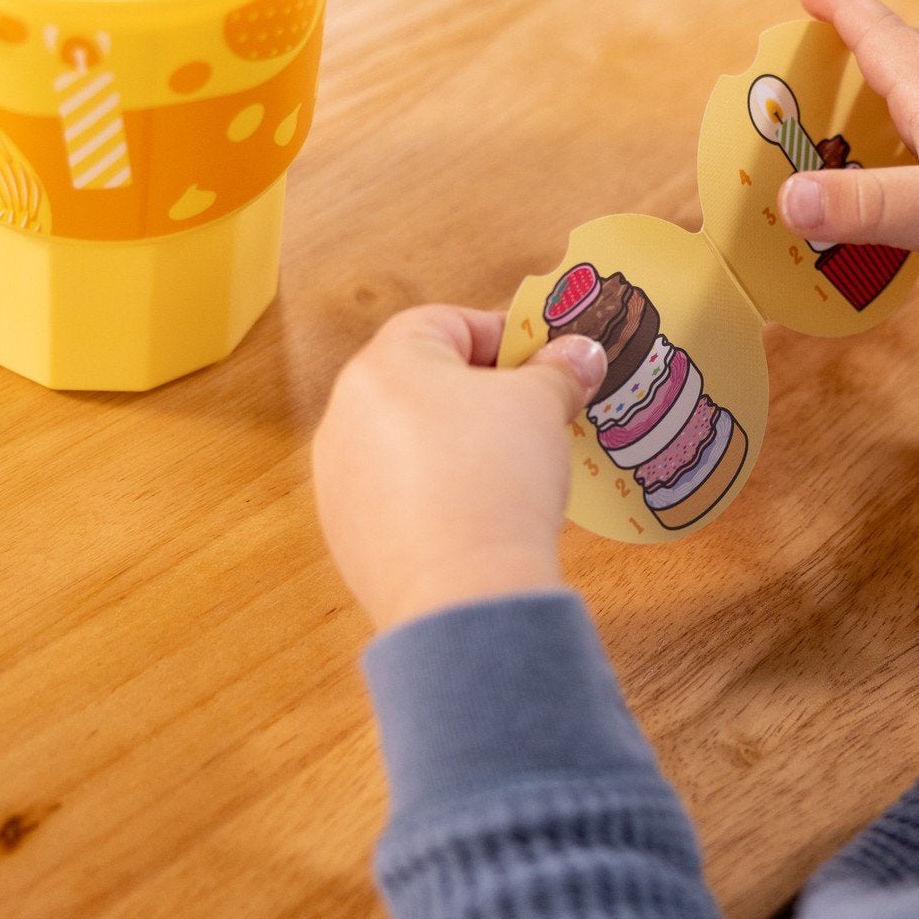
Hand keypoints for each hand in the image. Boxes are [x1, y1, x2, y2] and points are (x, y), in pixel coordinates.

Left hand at [312, 305, 606, 632]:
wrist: (463, 595)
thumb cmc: (496, 477)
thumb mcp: (542, 405)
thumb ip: (558, 370)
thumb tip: (580, 354)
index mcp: (383, 364)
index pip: (448, 323)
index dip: (505, 336)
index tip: (547, 364)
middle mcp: (345, 414)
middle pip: (424, 381)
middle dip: (483, 393)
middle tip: (535, 417)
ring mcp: (338, 477)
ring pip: (408, 439)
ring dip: (456, 445)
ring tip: (510, 472)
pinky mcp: (346, 533)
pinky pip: (398, 494)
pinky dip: (434, 494)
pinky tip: (477, 517)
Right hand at [778, 0, 918, 289]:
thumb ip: (861, 204)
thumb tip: (789, 197)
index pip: (879, 32)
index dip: (840, 6)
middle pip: (900, 52)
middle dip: (857, 38)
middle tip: (817, 34)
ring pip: (917, 91)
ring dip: (878, 87)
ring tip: (841, 101)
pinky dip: (895, 135)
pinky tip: (888, 167)